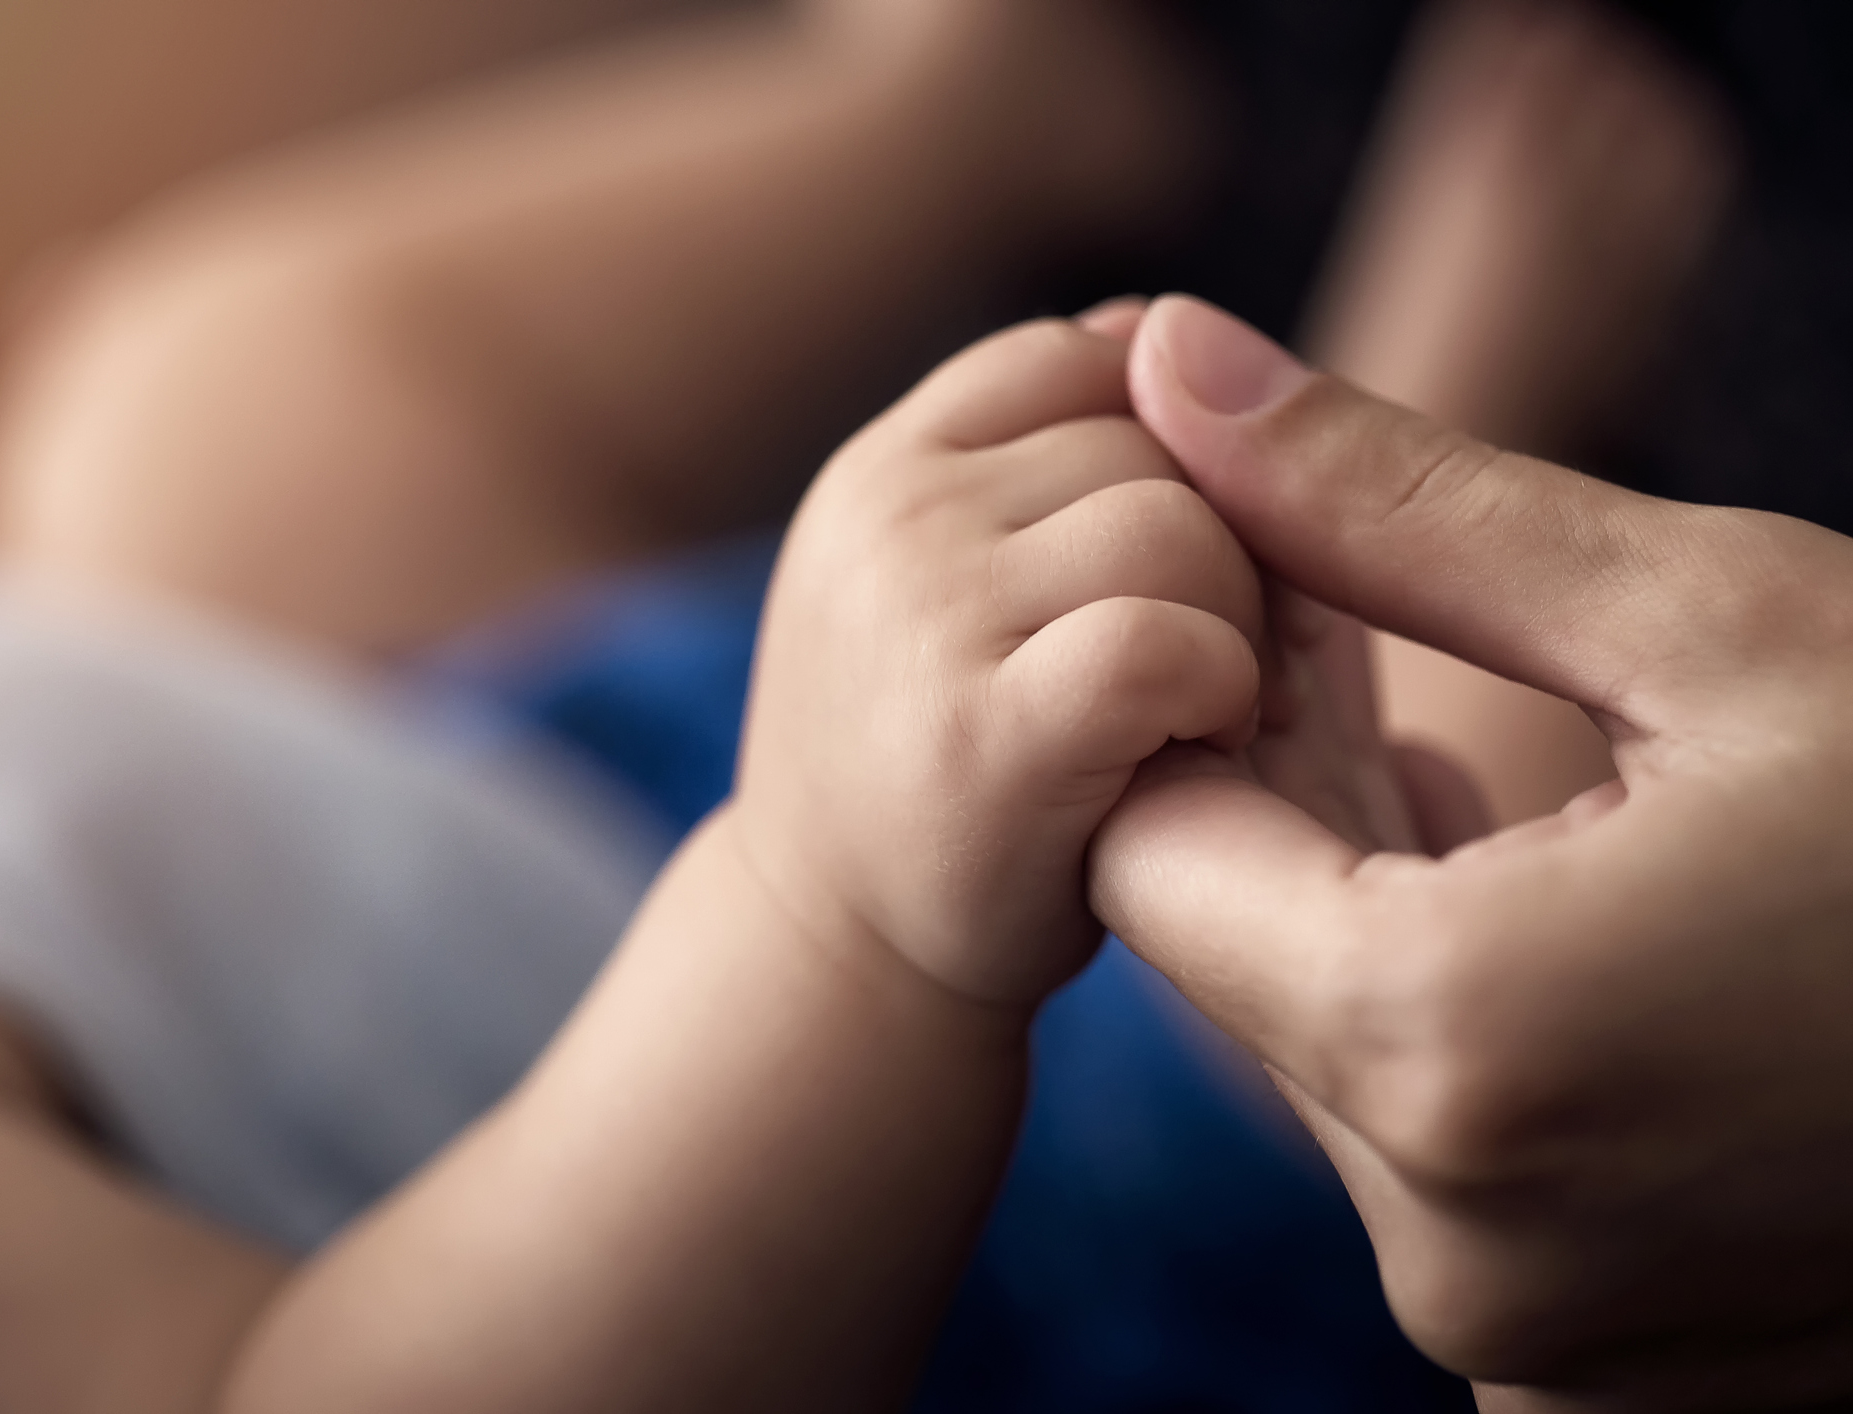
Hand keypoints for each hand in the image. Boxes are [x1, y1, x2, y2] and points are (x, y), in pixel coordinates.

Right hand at [734, 308, 1264, 1005]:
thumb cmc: (938, 764)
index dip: (1181, 458)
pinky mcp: (984, 731)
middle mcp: (890, 513)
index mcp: (888, 464)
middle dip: (1225, 554)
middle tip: (1198, 674)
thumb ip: (1040, 461)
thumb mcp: (948, 581)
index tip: (1177, 576)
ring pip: (1185, 529)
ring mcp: (924, 614)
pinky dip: (1221, 696)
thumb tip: (1170, 331)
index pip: (1094, 356)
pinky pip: (1169, 641)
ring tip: (1193, 717)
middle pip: (1164, 438)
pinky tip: (1195, 755)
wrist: (843, 959)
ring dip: (1237, 630)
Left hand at [1093, 295, 1852, 1411]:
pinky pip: (1442, 1172)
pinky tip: (1523, 896)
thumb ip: (1396, 503)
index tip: (1270, 603)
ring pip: (1330, 1067)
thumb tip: (1172, 358)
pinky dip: (1451, 1032)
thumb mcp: (1714, 620)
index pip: (1140, 850)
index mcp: (1451, 1047)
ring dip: (1360, 908)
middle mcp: (1460, 1250)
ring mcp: (1533, 1344)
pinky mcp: (1608, 1378)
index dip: (1183, 709)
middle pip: (1230, 968)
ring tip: (1438, 750)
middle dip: (1275, 799)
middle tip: (1343, 639)